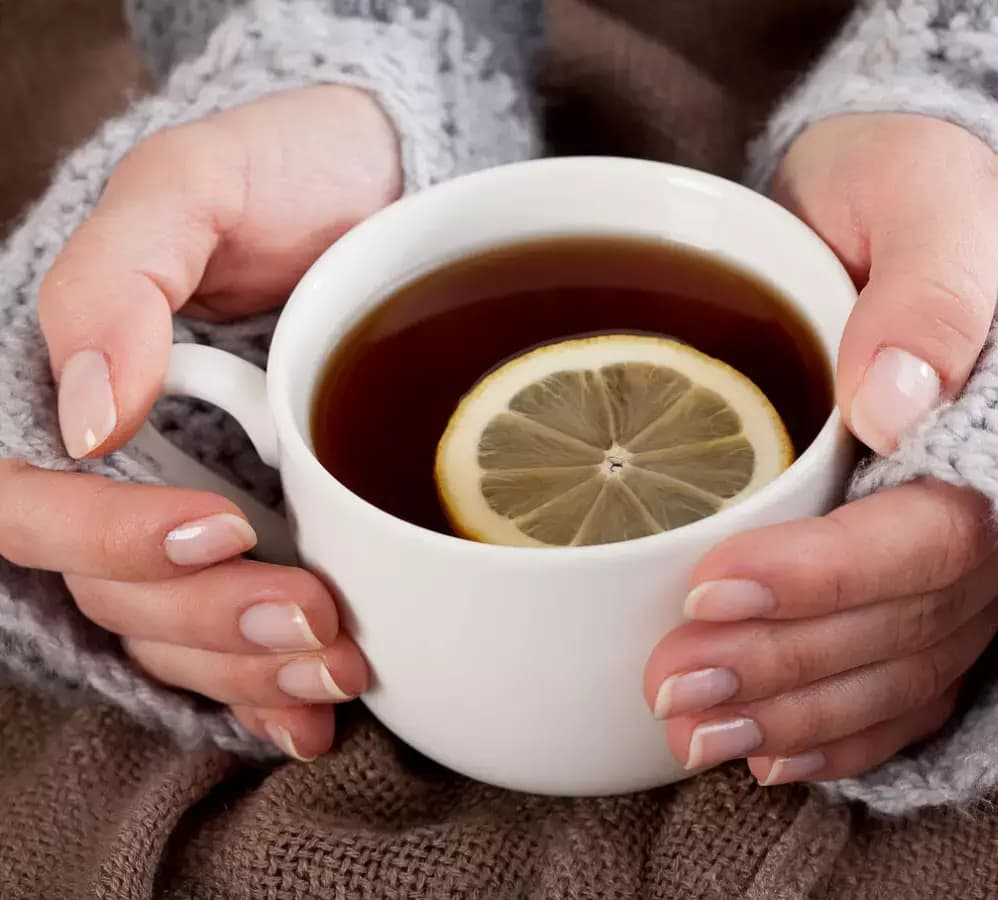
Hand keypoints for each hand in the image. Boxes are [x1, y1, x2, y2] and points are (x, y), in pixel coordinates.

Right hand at [28, 85, 402, 758]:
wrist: (383, 193)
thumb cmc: (282, 171)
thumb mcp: (192, 184)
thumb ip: (118, 277)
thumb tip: (87, 416)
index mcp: (70, 385)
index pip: (29, 501)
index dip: (104, 538)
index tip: (215, 529)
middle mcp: (120, 464)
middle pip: (110, 589)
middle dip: (208, 621)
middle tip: (316, 614)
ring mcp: (187, 506)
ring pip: (174, 633)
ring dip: (250, 666)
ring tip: (340, 662)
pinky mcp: (260, 536)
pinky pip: (234, 641)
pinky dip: (268, 690)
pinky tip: (313, 713)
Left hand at [644, 114, 997, 781]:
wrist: (908, 192)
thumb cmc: (910, 176)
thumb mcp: (918, 192)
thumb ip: (928, 287)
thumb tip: (900, 401)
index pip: (927, 533)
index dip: (824, 578)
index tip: (710, 587)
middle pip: (903, 622)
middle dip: (782, 665)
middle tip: (670, 687)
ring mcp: (971, 548)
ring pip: (898, 666)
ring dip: (796, 714)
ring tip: (693, 735)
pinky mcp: (926, 567)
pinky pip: (909, 676)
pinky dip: (842, 730)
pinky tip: (769, 752)